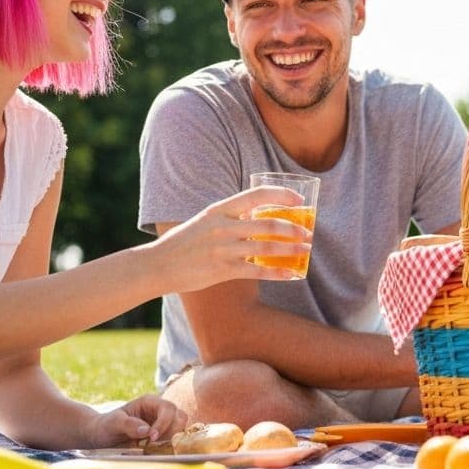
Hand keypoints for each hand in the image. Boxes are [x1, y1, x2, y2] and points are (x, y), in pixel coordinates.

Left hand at [83, 394, 185, 447]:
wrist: (102, 435)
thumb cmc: (106, 425)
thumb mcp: (113, 423)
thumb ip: (129, 424)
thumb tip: (147, 430)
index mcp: (149, 402)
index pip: (167, 408)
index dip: (164, 423)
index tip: (152, 438)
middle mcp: (159, 410)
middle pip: (179, 416)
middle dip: (171, 431)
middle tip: (154, 443)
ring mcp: (162, 422)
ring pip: (180, 427)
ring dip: (171, 438)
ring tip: (153, 446)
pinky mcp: (162, 434)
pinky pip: (174, 438)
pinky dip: (169, 444)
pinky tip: (155, 449)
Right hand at [154, 186, 314, 293]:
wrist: (159, 265)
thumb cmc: (186, 241)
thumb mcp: (207, 220)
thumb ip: (232, 216)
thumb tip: (261, 213)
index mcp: (220, 209)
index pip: (257, 195)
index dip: (282, 196)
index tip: (300, 201)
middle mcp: (223, 226)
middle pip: (268, 224)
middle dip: (294, 228)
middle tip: (308, 233)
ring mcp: (223, 249)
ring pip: (267, 247)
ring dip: (292, 249)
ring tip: (306, 249)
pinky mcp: (222, 270)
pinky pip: (257, 270)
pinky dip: (278, 272)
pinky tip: (292, 274)